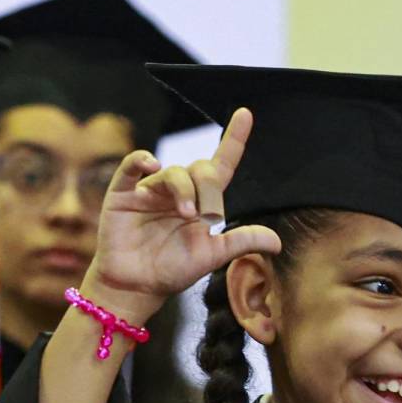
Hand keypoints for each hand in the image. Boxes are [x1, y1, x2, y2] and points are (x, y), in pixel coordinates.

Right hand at [86, 108, 281, 317]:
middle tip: (205, 216)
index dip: (234, 139)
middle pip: (200, 169)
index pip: (221, 165)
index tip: (245, 114)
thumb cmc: (172, 270)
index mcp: (200, 201)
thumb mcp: (212, 257)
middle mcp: (177, 191)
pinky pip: (131, 166)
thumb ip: (242, 243)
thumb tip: (278, 242)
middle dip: (208, 188)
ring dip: (184, 189)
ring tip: (186, 213)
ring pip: (173, 172)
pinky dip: (141, 160)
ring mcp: (150, 190)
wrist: (136, 288)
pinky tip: (151, 164)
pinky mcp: (123, 194)